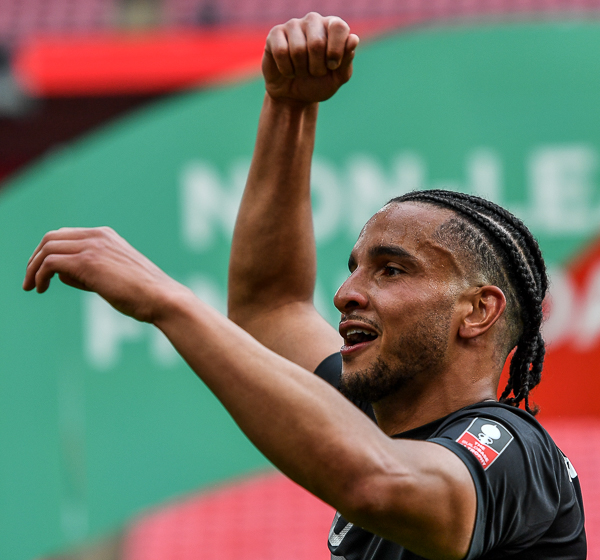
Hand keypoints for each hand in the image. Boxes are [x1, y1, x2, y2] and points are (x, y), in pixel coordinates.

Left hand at [23, 227, 182, 322]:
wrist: (162, 298)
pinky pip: (50, 263)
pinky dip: (39, 274)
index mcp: (107, 236)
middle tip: (30, 280)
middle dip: (35, 258)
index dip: (48, 252)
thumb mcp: (113, 277)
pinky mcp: (88, 262)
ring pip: (47, 248)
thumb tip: (61, 274)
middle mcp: (99, 236)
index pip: (66, 235)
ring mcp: (93, 247)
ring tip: (32, 286)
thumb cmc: (142, 294)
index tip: (42, 272)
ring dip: (33, 267)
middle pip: (51, 237)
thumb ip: (88, 272)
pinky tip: (41, 288)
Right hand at [263, 13, 358, 103]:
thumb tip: (353, 39)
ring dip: (301, 70)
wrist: (294, 96)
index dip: (335, 51)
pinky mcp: (275, 35)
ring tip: (301, 71)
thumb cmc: (318, 83)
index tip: (332, 66)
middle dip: (317, 68)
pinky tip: (288, 70)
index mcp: (332, 27)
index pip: (339, 27)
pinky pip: (281, 52)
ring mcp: (293, 25)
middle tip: (315, 73)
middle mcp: (314, 21)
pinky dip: (287, 69)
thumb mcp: (338, 77)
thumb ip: (347, 60)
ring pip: (298, 49)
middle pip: (317, 43)